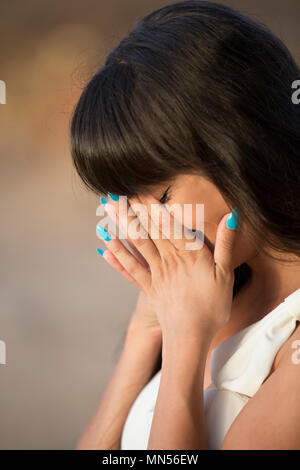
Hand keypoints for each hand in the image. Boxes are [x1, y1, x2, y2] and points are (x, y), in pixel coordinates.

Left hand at [99, 192, 238, 340]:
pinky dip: (117, 258)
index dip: (153, 206)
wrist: (191, 338)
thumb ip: (225, 245)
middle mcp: (167, 260)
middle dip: (132, 209)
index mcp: (187, 255)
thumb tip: (232, 216)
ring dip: (120, 227)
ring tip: (106, 210)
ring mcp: (155, 274)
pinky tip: (104, 246)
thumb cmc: (212, 307)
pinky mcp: (148, 288)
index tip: (140, 188)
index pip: (168, 224)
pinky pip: (130, 271)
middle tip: (116, 191)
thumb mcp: (226, 274)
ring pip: (136, 245)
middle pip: (148, 230)